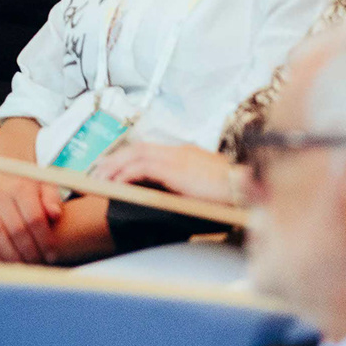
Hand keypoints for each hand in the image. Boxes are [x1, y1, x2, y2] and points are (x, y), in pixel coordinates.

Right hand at [0, 167, 63, 263]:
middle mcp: (1, 194)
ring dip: (9, 252)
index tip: (52, 255)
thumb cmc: (27, 182)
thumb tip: (56, 215)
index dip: (44, 240)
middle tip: (39, 264)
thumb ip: (52, 198)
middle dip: (29, 251)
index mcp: (22, 187)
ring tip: (22, 265)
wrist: (1, 166)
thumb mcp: (44, 184)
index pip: (34, 218)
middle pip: (16, 229)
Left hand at [92, 140, 240, 204]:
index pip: (149, 150)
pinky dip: (126, 174)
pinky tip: (117, 183)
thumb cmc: (231, 193)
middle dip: (115, 158)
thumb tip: (170, 197)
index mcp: (184, 155)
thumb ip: (186, 187)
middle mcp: (178, 152)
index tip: (114, 167)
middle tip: (99, 171)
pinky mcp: (175, 168)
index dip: (129, 157)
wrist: (246, 188)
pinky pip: (142, 167)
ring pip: (136, 154)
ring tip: (101, 178)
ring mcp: (176, 157)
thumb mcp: (204, 188)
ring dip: (115, 166)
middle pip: (137, 148)